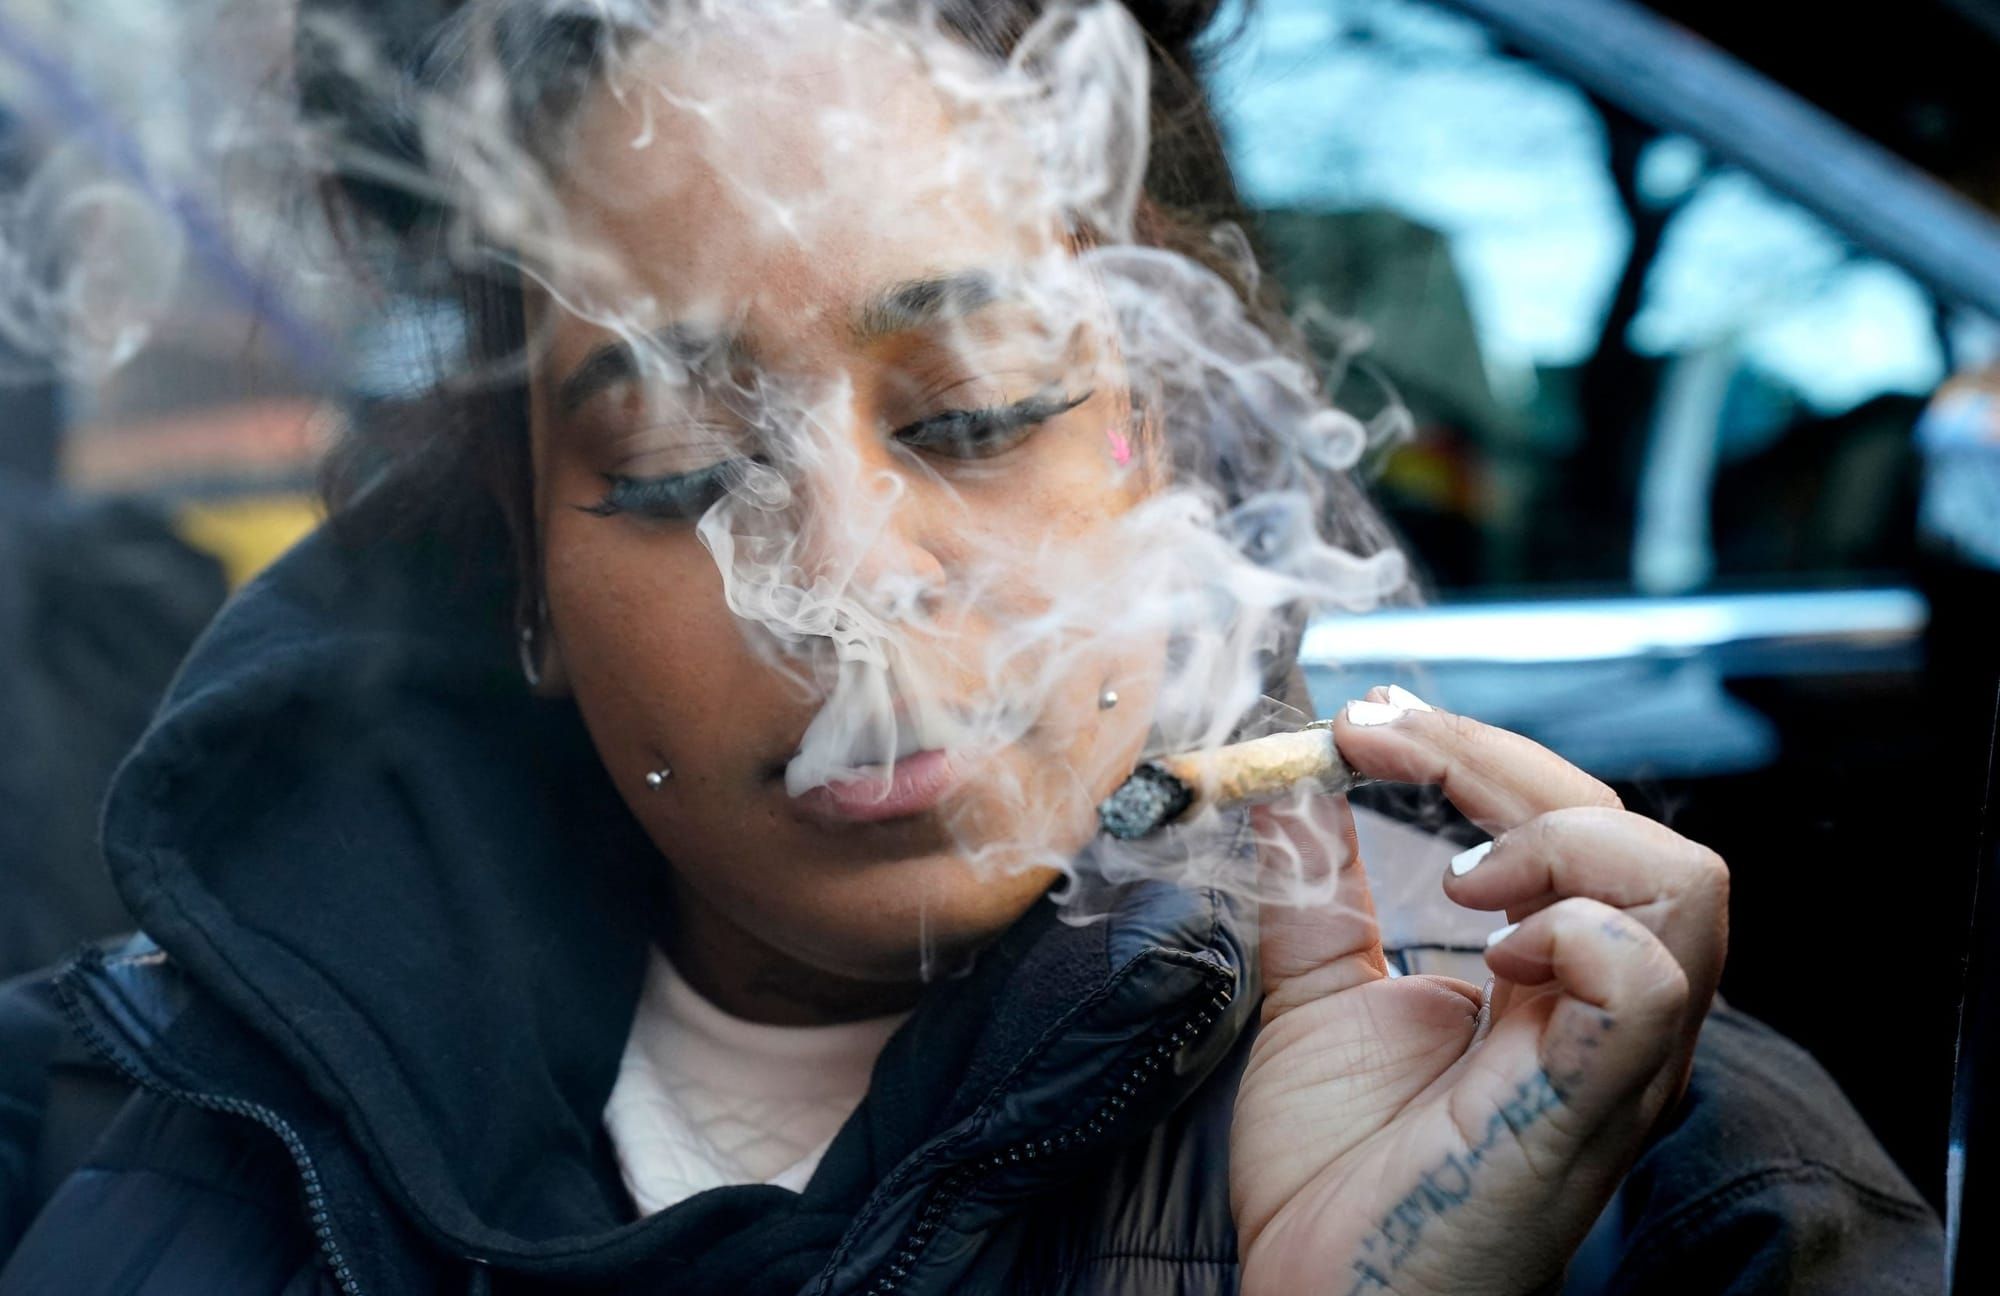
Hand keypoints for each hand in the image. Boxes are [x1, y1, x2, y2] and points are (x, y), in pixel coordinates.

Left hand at [1229, 688, 1727, 1295]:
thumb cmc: (1334, 1176)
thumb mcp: (1318, 998)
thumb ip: (1317, 891)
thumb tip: (1290, 782)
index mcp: (1561, 983)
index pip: (1574, 821)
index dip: (1474, 749)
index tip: (1367, 719)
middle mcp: (1612, 1015)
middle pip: (1633, 826)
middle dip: (1497, 757)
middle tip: (1382, 739)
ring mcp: (1616, 1062)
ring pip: (1685, 885)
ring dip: (1556, 840)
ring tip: (1458, 882)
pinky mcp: (1590, 1107)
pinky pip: (1644, 977)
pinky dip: (1569, 930)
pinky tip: (1493, 956)